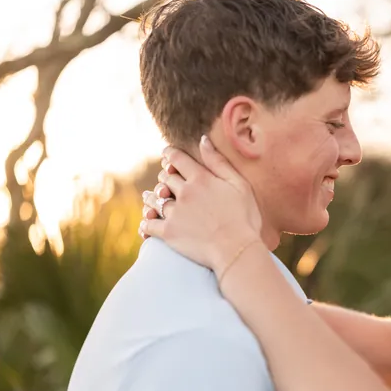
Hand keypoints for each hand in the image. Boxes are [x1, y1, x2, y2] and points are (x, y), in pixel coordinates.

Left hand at [140, 135, 264, 277]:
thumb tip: (202, 139)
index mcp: (201, 179)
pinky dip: (146, 223)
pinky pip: (149, 224)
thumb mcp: (240, 185)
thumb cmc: (244, 218)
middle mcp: (184, 192)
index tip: (166, 154)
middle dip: (165, 177)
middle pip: (165, 178)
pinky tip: (147, 224)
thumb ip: (219, 162)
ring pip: (153, 200)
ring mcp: (175, 212)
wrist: (237, 250)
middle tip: (166, 181)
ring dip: (152, 198)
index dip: (169, 154)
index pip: (177, 159)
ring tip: (151, 200)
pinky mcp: (169, 232)